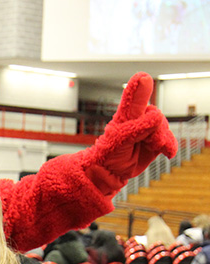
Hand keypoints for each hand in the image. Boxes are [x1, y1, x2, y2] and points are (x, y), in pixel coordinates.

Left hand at [85, 72, 176, 191]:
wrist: (111, 171)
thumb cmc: (108, 154)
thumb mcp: (118, 141)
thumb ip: (137, 127)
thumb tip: (158, 115)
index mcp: (126, 116)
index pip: (133, 99)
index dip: (138, 89)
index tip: (143, 77)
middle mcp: (139, 119)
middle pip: (156, 116)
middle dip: (155, 130)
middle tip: (146, 141)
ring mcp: (148, 129)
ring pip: (164, 128)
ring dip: (161, 139)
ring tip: (150, 147)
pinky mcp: (156, 141)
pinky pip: (169, 140)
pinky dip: (169, 146)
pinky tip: (166, 152)